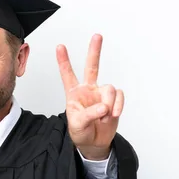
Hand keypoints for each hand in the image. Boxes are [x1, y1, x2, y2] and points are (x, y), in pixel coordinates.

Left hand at [56, 34, 123, 159]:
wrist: (94, 142)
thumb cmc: (81, 132)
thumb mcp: (78, 125)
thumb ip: (89, 114)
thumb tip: (104, 107)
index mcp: (74, 94)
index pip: (68, 75)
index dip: (64, 61)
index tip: (59, 47)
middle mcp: (88, 90)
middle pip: (92, 66)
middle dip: (94, 51)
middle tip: (97, 36)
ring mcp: (101, 94)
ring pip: (109, 88)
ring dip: (109, 104)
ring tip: (104, 116)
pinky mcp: (114, 100)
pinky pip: (119, 97)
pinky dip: (118, 106)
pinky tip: (113, 115)